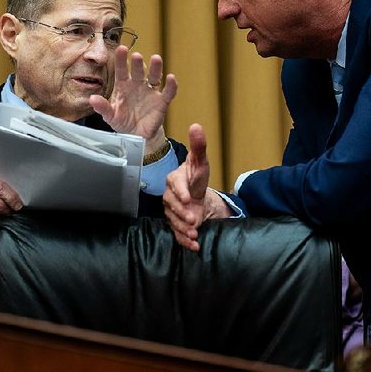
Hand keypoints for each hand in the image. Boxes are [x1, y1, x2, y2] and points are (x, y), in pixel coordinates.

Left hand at [89, 46, 177, 152]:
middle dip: (138, 63)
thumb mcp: (110, 116)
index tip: (121, 49)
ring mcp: (150, 92)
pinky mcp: (161, 102)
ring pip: (154, 77)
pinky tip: (171, 78)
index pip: (122, 71)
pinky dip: (171, 85)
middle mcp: (137, 85)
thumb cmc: (123, 122)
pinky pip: (168, 92)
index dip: (122, 60)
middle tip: (136, 56)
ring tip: (156, 59)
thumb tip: (92, 99)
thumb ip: (102, 107)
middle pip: (138, 71)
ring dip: (156, 68)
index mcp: (123, 86)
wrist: (137, 137)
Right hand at [163, 124, 230, 250]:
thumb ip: (199, 146)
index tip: (188, 198)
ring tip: (194, 233)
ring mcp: (171, 212)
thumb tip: (196, 125)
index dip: (180, 191)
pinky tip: (195, 245)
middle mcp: (169, 196)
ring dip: (184, 229)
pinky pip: (177, 233)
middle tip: (194, 219)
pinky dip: (185, 241)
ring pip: (174, 221)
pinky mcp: (176, 224)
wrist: (197, 195)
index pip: (174, 184)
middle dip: (183, 213)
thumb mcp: (201, 162)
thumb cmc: (197, 177)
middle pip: (172, 206)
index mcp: (174, 179)